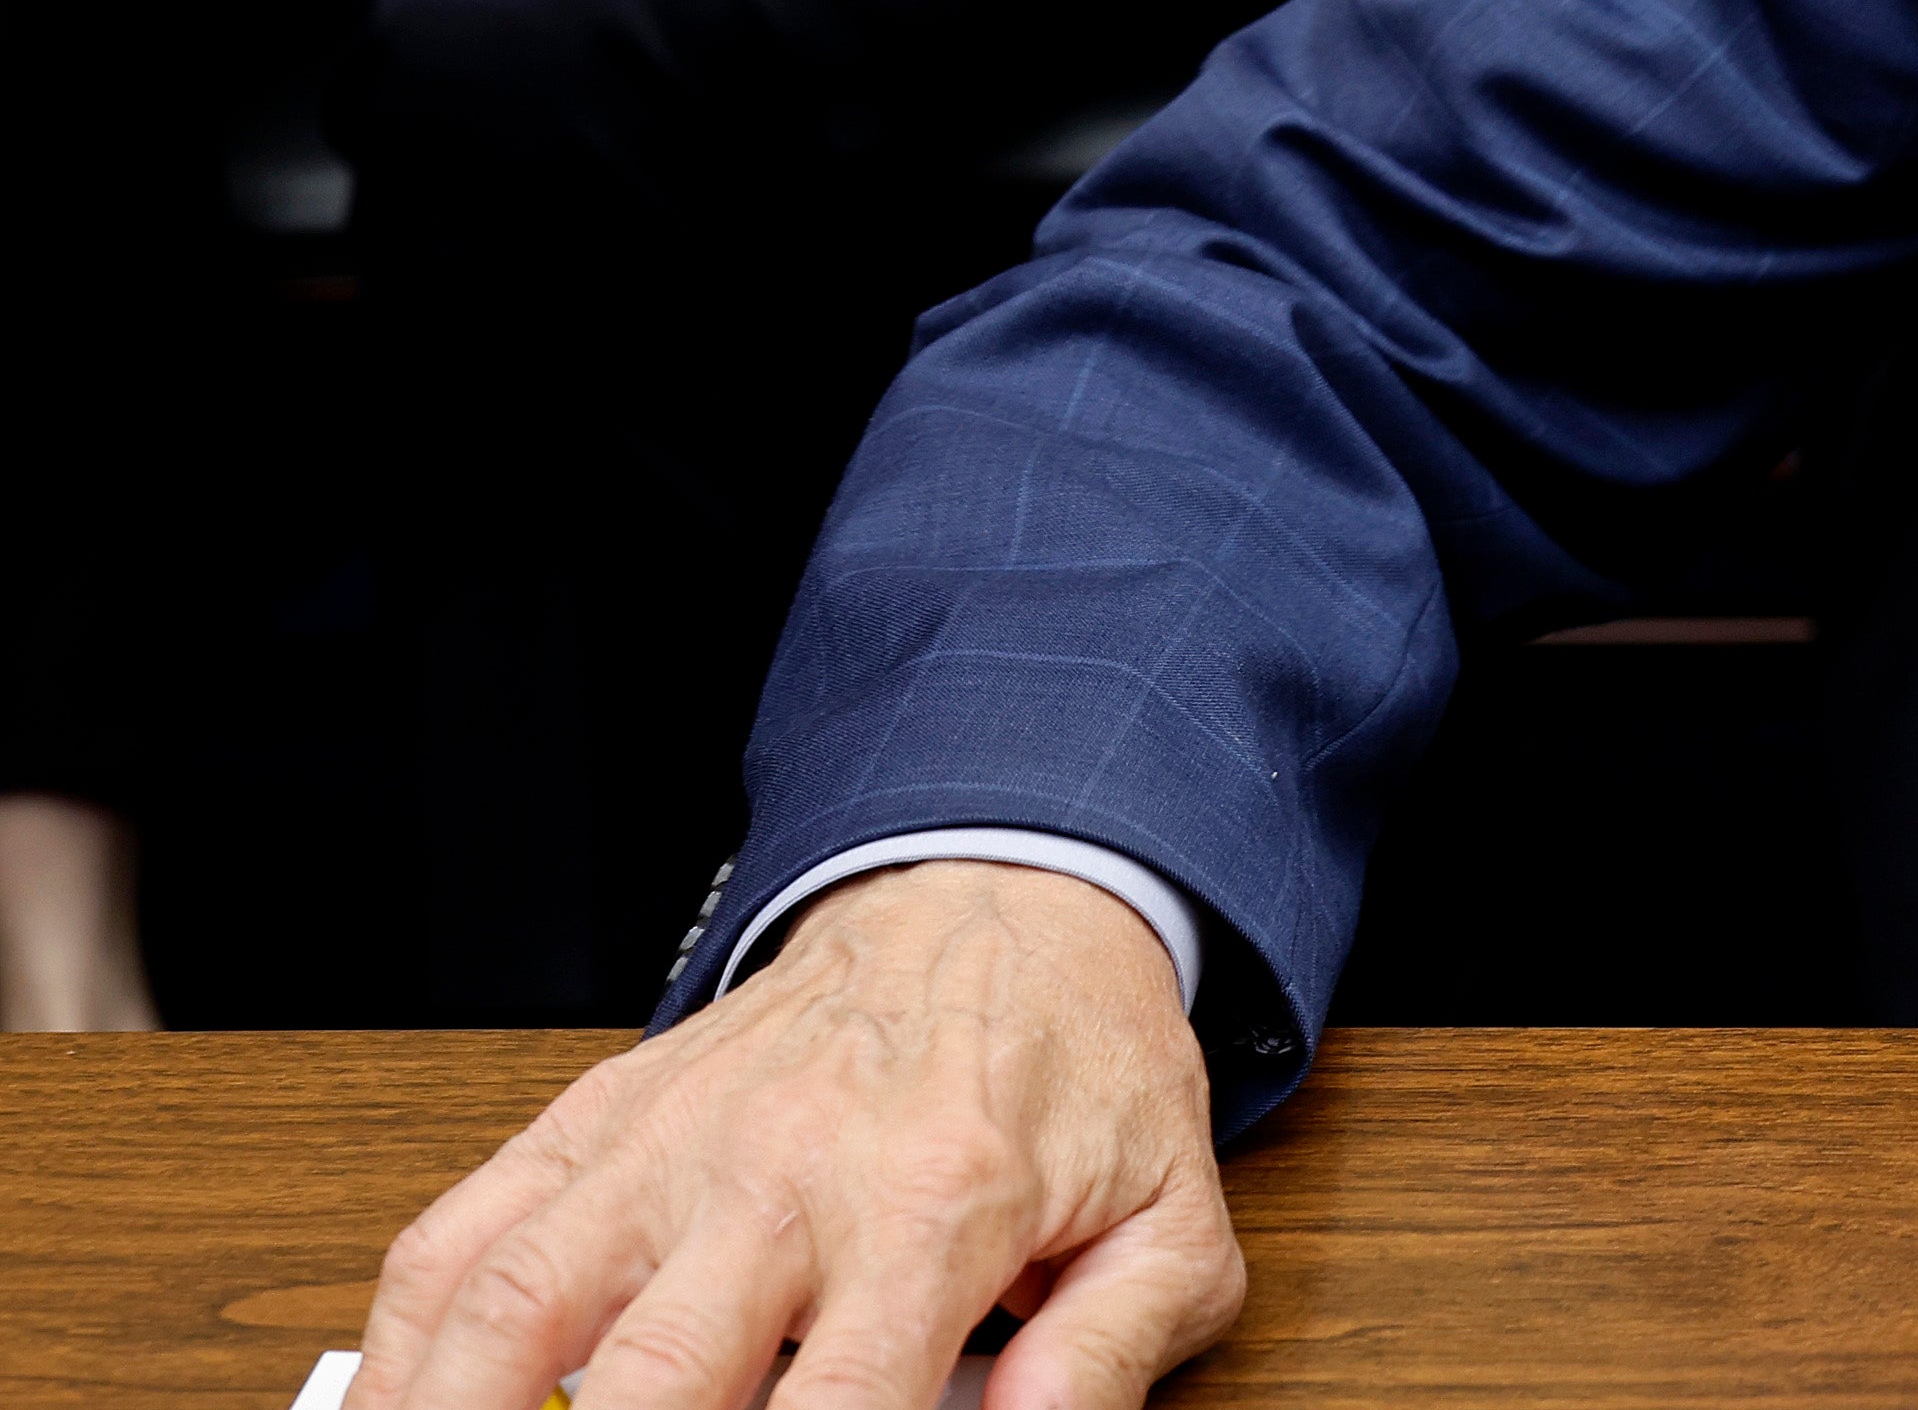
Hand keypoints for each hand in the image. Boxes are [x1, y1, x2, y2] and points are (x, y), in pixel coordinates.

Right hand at [352, 860, 1238, 1409]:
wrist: (1009, 901)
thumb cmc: (1081, 1073)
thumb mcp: (1169, 1214)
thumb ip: (1110, 1350)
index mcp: (935, 1205)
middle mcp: (783, 1171)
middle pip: (657, 1381)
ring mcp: (669, 1140)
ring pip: (517, 1307)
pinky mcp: (596, 1114)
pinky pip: (460, 1236)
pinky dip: (402, 1346)